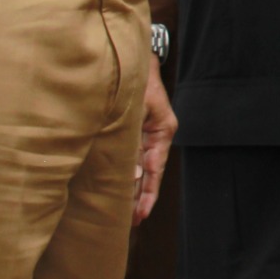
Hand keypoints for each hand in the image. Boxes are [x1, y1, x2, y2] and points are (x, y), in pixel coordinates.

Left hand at [134, 63, 175, 223]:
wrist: (131, 55)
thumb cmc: (137, 78)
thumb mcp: (139, 110)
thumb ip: (135, 142)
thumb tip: (133, 175)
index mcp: (162, 131)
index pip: (155, 170)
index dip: (147, 194)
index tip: (140, 216)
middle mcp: (154, 135)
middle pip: (146, 173)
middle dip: (138, 197)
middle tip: (130, 222)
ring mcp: (143, 132)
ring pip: (136, 166)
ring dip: (130, 187)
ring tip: (123, 212)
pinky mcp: (131, 129)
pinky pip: (129, 155)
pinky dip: (124, 171)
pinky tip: (117, 184)